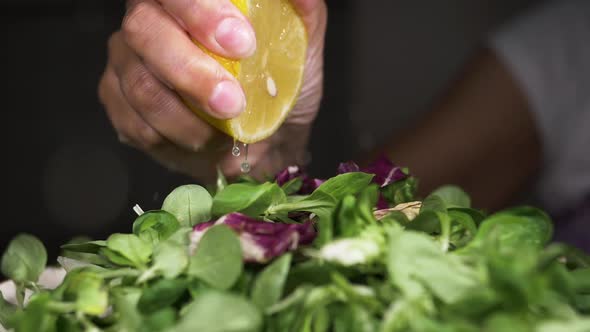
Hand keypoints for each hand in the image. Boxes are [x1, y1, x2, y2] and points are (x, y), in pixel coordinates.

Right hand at [98, 0, 326, 182]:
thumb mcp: (300, 46)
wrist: (269, 140)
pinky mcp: (120, 104)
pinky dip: (175, 138)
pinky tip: (204, 140)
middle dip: (191, 72)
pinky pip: (135, 124)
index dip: (200, 12)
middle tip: (232, 102)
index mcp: (184, 0)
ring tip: (225, 130)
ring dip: (187, 117)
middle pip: (144, 32)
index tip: (242, 44)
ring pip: (140, 85)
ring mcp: (127, 63)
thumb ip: (301, 13)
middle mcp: (148, 21)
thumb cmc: (279, 85)